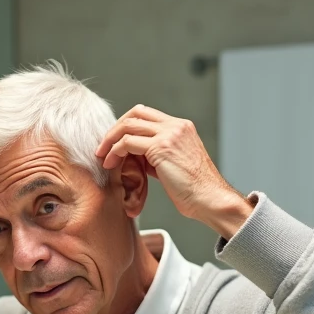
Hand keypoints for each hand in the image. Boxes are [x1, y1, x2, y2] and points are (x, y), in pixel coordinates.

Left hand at [95, 105, 252, 238]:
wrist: (211, 199)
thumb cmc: (194, 190)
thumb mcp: (173, 164)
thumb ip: (155, 154)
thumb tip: (133, 155)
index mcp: (181, 127)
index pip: (146, 114)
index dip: (126, 125)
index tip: (114, 142)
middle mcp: (176, 126)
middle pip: (135, 113)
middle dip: (115, 129)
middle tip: (103, 146)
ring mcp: (170, 134)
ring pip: (128, 125)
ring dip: (110, 140)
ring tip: (102, 156)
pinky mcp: (161, 147)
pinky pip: (128, 143)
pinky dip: (115, 152)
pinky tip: (111, 164)